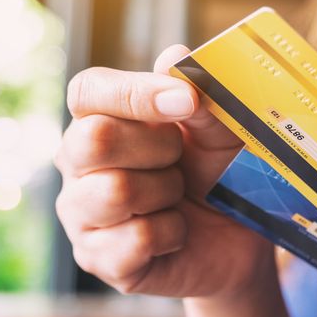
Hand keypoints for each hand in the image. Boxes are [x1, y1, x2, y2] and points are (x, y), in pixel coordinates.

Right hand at [55, 45, 273, 297]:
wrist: (238, 239)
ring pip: (115, 192)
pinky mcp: (98, 259)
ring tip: (179, 197)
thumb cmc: (220, 174)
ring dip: (166, 193)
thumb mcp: (222, 132)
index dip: (136, 93)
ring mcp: (82, 214)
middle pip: (92, 139)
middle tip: (182, 160)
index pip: (89, 91)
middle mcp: (78, 164)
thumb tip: (175, 57)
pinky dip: (171, 234)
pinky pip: (135, 241)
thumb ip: (201, 96)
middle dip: (157, 148)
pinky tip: (176, 232)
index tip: (187, 101)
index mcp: (101, 119)